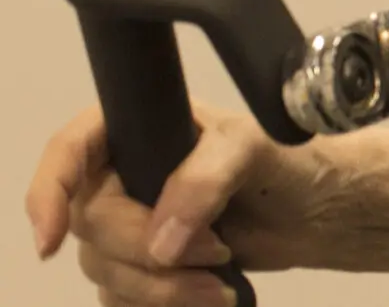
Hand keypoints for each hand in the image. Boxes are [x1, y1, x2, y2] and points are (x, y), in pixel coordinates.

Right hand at [26, 104, 324, 305]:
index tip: (50, 240)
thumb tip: (159, 241)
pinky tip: (207, 296)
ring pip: (104, 269)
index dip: (48, 193)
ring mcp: (127, 224)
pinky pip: (121, 298)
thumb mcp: (252, 149)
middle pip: (90, 224)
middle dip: (147, 248)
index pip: (68, 151)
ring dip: (160, 287)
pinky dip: (159, 304)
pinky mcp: (141, 267)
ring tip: (219, 282)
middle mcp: (119, 175)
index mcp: (136, 128)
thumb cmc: (283, 162)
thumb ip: (204, 181)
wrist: (312, 212)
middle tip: (216, 250)